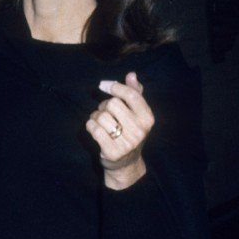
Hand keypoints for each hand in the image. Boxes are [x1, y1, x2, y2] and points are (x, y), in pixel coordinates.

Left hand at [85, 71, 155, 188]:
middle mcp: (140, 131)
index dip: (115, 86)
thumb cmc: (129, 133)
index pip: (131, 95)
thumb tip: (131, 75)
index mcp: (148, 118)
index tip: (103, 85)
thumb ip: (135, 93)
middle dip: (104, 105)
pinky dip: (90, 126)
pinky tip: (94, 129)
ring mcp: (127, 143)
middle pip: (113, 104)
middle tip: (106, 113)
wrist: (126, 164)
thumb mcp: (136, 114)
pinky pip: (94, 129)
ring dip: (96, 116)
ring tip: (100, 123)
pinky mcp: (112, 152)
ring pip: (101, 116)